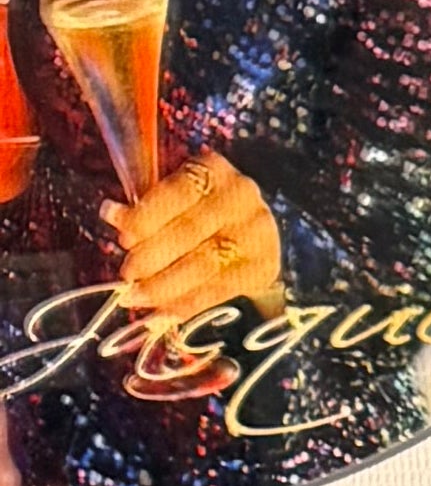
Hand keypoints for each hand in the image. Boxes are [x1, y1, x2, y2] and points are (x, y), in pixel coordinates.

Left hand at [112, 154, 283, 372]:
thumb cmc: (195, 209)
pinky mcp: (264, 266)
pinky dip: (188, 304)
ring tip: (137, 298)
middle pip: (191, 232)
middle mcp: (241, 198)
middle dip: (153, 257)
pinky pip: (221, 290)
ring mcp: (258, 234)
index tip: (123, 238)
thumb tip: (113, 216)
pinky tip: (163, 313)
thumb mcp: (171, 197)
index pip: (178, 194)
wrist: (245, 228)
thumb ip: (144, 208)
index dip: (147, 217)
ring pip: (206, 265)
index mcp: (213, 171)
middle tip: (127, 276)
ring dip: (166, 286)